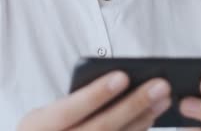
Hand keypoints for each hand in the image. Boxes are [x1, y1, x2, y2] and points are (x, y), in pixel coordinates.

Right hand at [17, 71, 171, 130]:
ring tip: (163, 98)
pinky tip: (152, 117)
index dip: (95, 94)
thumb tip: (121, 80)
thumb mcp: (47, 115)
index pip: (68, 110)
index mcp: (36, 128)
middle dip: (133, 104)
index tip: (123, 76)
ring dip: (144, 119)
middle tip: (161, 84)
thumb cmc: (49, 129)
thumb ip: (74, 102)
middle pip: (100, 128)